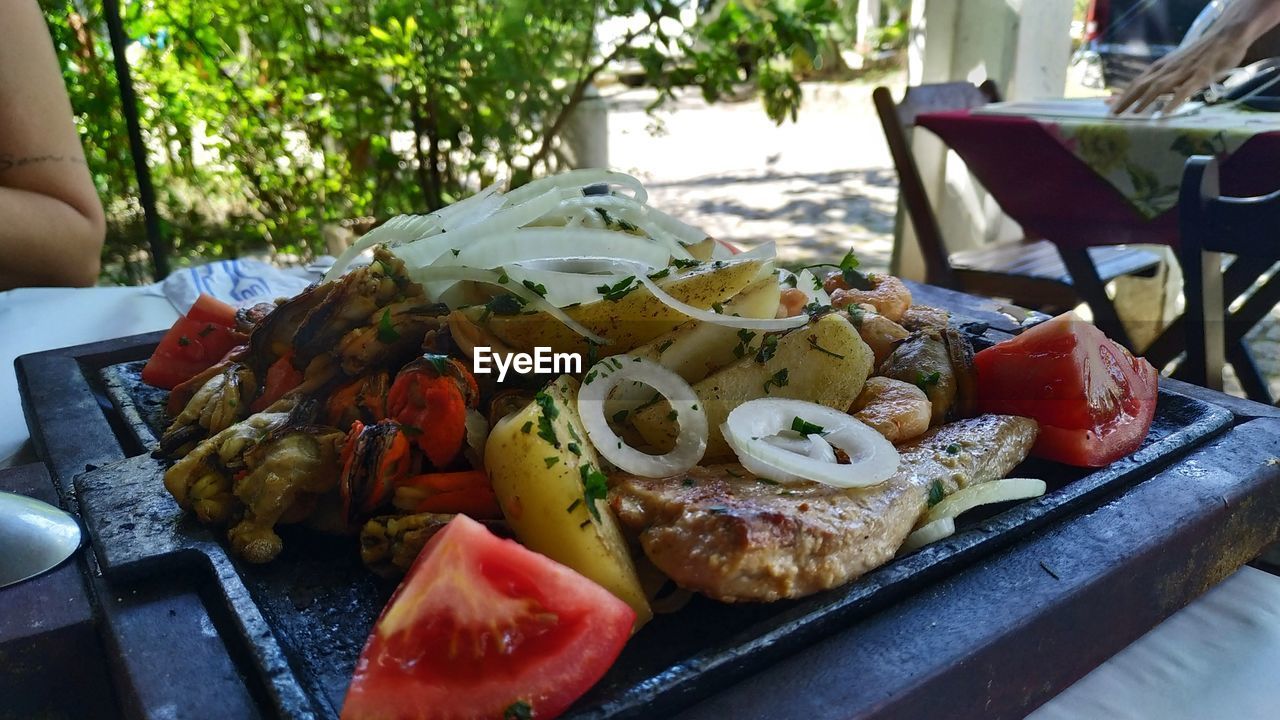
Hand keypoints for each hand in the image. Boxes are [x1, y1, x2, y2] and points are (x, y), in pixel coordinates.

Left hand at [1109, 32, 1249, 114]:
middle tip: (1113, 114)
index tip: (1109, 105)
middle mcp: (1168, 69)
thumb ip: (1165, 77)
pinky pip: (1185, 90)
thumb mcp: (1177, 64)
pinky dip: (1174, 101)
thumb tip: (1152, 92)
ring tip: (1134, 114)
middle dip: (1127, 99)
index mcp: (1162, 67)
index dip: (1123, 93)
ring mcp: (1183, 72)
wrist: (1225, 36)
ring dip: (1146, 100)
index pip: (1138, 81)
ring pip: (1160, 87)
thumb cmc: (1200, 53)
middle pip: (1143, 85)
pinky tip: (1166, 113)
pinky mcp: (1200, 75)